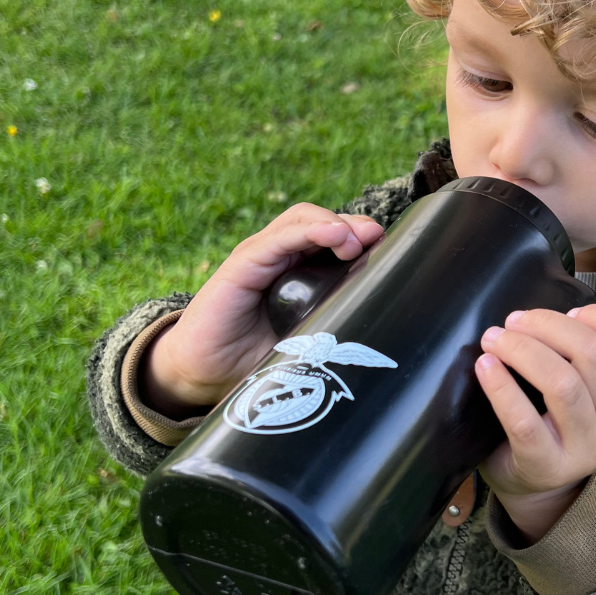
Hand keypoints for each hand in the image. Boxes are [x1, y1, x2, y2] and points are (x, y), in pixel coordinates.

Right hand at [142, 205, 384, 417]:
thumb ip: (337, 321)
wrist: (204, 375)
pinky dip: (304, 232)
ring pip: (300, 220)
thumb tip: (388, 322)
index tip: (391, 250)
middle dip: (352, 226)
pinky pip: (274, 241)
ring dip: (332, 224)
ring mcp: (259, 257)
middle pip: (321, 220)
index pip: (335, 237)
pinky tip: (331, 234)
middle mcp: (280, 257)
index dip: (362, 236)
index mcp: (299, 270)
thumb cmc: (257, 358)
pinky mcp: (240, 267)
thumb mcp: (307, 338)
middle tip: (375, 240)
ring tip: (354, 240)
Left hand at [475, 304, 595, 542]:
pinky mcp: (544, 466)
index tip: (569, 310)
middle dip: (548, 326)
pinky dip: (501, 387)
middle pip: (592, 356)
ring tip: (494, 338)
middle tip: (515, 319)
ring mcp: (584, 451)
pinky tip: (485, 365)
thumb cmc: (572, 417)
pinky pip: (523, 420)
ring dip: (521, 349)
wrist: (538, 481)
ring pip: (561, 383)